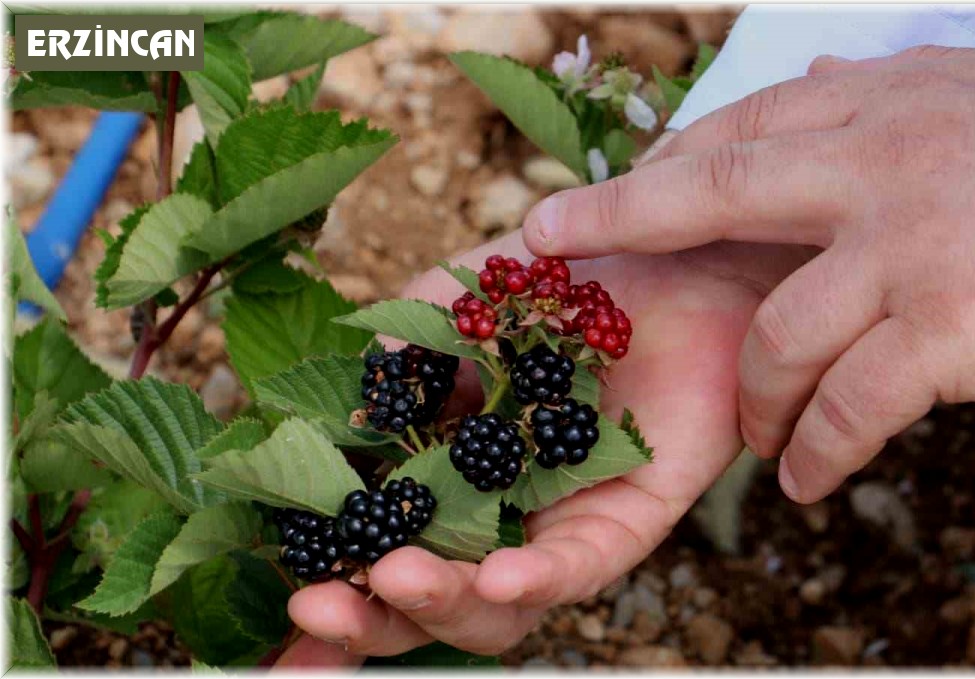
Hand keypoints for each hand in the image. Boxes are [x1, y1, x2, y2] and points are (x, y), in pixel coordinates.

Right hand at [277, 231, 814, 663]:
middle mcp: (502, 515)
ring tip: (394, 576)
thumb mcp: (455, 308)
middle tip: (314, 600)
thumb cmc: (560, 282)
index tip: (286, 611)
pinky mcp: (631, 516)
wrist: (666, 245)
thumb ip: (398, 361)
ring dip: (442, 601)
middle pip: (431, 598)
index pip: (380, 552)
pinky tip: (502, 576)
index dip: (334, 595)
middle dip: (368, 616)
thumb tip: (341, 425)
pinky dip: (542, 576)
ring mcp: (564, 521)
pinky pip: (587, 564)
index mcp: (447, 477)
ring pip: (501, 602)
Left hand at [519, 47, 974, 503]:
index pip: (745, 132)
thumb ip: (893, 95)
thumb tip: (817, 83)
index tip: (607, 194)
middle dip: (618, 218)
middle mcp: (883, 168)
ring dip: (760, 399)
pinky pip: (851, 404)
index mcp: (890, 108)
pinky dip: (819, 450)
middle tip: (547, 245)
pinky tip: (809, 480)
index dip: (666, 169)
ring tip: (763, 440)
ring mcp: (910, 248)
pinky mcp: (949, 329)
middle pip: (716, 192)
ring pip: (783, 332)